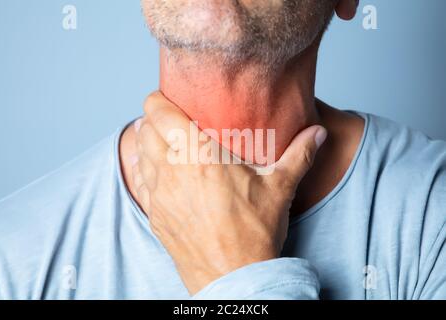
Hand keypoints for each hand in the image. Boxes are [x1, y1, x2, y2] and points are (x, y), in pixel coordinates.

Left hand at [132, 92, 326, 294]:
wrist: (234, 277)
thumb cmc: (254, 232)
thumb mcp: (280, 188)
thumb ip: (299, 154)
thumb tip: (318, 133)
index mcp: (198, 155)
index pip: (159, 112)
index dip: (159, 100)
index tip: (168, 99)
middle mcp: (172, 170)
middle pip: (145, 130)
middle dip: (154, 121)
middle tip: (171, 121)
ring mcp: (159, 195)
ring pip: (139, 155)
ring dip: (148, 144)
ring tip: (164, 142)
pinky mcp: (155, 216)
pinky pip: (141, 183)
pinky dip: (145, 171)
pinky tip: (157, 172)